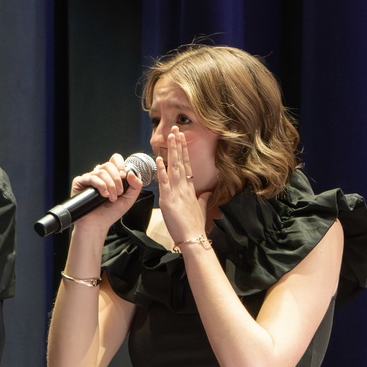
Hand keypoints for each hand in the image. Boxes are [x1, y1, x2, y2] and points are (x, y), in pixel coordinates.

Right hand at [68, 153, 143, 233]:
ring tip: (111, 198)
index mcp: (110, 176)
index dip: (120, 165)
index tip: (124, 177)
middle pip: (108, 165)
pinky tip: (103, 195)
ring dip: (110, 185)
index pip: (115, 160)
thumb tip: (131, 172)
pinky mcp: (80, 182)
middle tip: (119, 192)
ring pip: (101, 171)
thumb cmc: (110, 214)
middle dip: (116, 179)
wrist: (98, 225)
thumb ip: (136, 186)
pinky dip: (100, 185)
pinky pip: (91, 177)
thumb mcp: (129, 199)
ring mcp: (89, 178)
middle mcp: (99, 175)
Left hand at [157, 127, 209, 244]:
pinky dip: (161, 170)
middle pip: (181, 162)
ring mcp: (176, 192)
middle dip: (178, 145)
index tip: (182, 138)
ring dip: (172, 151)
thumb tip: (207, 192)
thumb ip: (203, 198)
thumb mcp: (200, 209)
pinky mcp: (168, 200)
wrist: (193, 238)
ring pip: (174, 167)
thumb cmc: (195, 226)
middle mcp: (184, 187)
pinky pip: (164, 182)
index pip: (187, 165)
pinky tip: (159, 158)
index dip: (184, 151)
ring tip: (170, 136)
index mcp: (190, 189)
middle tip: (176, 129)